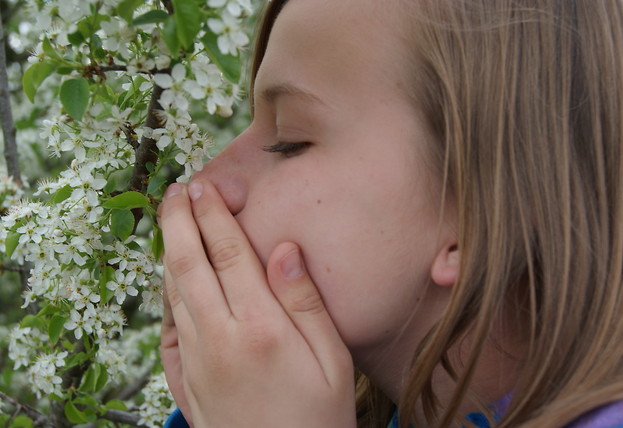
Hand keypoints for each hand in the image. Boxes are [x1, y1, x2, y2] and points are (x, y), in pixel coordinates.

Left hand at [159, 179, 355, 427]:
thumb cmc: (318, 417)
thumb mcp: (332, 359)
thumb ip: (305, 301)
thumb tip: (284, 249)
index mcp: (260, 327)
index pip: (229, 254)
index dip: (214, 214)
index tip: (203, 186)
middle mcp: (219, 338)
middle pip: (188, 264)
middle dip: (178, 220)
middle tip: (175, 191)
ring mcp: (197, 360)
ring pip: (173, 291)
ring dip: (168, 250)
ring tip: (170, 222)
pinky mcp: (186, 381)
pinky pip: (169, 327)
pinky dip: (165, 294)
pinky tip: (169, 279)